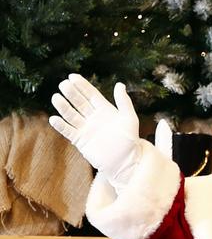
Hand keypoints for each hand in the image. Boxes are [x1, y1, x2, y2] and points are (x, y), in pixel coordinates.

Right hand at [50, 74, 140, 190]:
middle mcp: (93, 117)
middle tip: (63, 84)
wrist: (125, 162)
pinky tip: (54, 118)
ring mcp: (86, 128)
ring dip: (63, 106)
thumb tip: (119, 84)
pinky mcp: (80, 140)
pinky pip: (68, 131)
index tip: (72, 76)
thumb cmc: (130, 140)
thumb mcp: (129, 119)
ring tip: (56, 97)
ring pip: (71, 115)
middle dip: (71, 93)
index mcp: (105, 110)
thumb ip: (124, 102)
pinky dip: (61, 125)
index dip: (82, 85)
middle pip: (79, 102)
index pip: (91, 94)